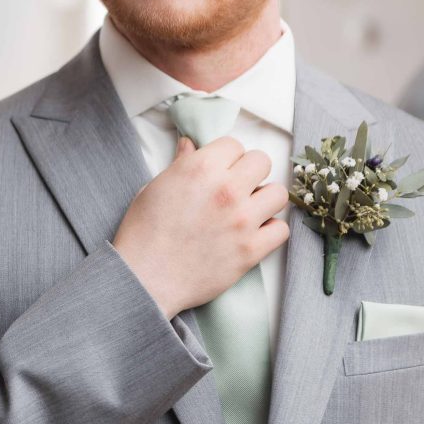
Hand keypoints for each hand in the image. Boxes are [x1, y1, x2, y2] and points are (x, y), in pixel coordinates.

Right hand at [112, 136, 289, 318]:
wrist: (144, 278)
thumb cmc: (142, 233)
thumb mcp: (153, 189)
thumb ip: (180, 164)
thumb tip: (190, 145)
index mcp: (199, 168)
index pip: (234, 145)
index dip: (226, 158)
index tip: (219, 171)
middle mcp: (225, 189)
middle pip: (262, 162)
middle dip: (249, 173)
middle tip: (235, 189)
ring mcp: (242, 220)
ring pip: (278, 194)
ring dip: (264, 201)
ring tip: (247, 212)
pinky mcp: (251, 249)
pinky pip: (281, 229)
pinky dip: (269, 232)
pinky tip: (251, 235)